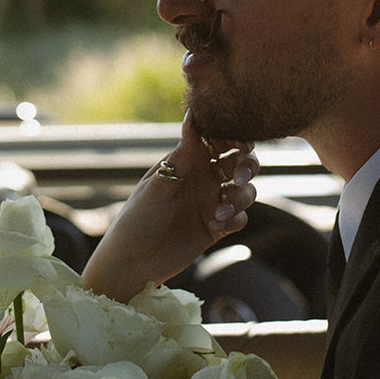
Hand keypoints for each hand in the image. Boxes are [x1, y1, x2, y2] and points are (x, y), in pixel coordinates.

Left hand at [82, 110, 257, 303]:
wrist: (132, 262)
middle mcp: (203, 178)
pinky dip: (235, 218)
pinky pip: (240, 217)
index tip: (240, 143)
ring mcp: (211, 202)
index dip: (234, 136)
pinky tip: (215, 225)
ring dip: (241, 197)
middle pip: (240, 161)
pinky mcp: (217, 227)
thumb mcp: (157, 186)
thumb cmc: (137, 218)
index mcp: (186, 161)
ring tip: (219, 211)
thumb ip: (181, 156)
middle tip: (238, 176)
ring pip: (245, 190)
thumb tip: (192, 115)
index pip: (217, 139)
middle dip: (247, 165)